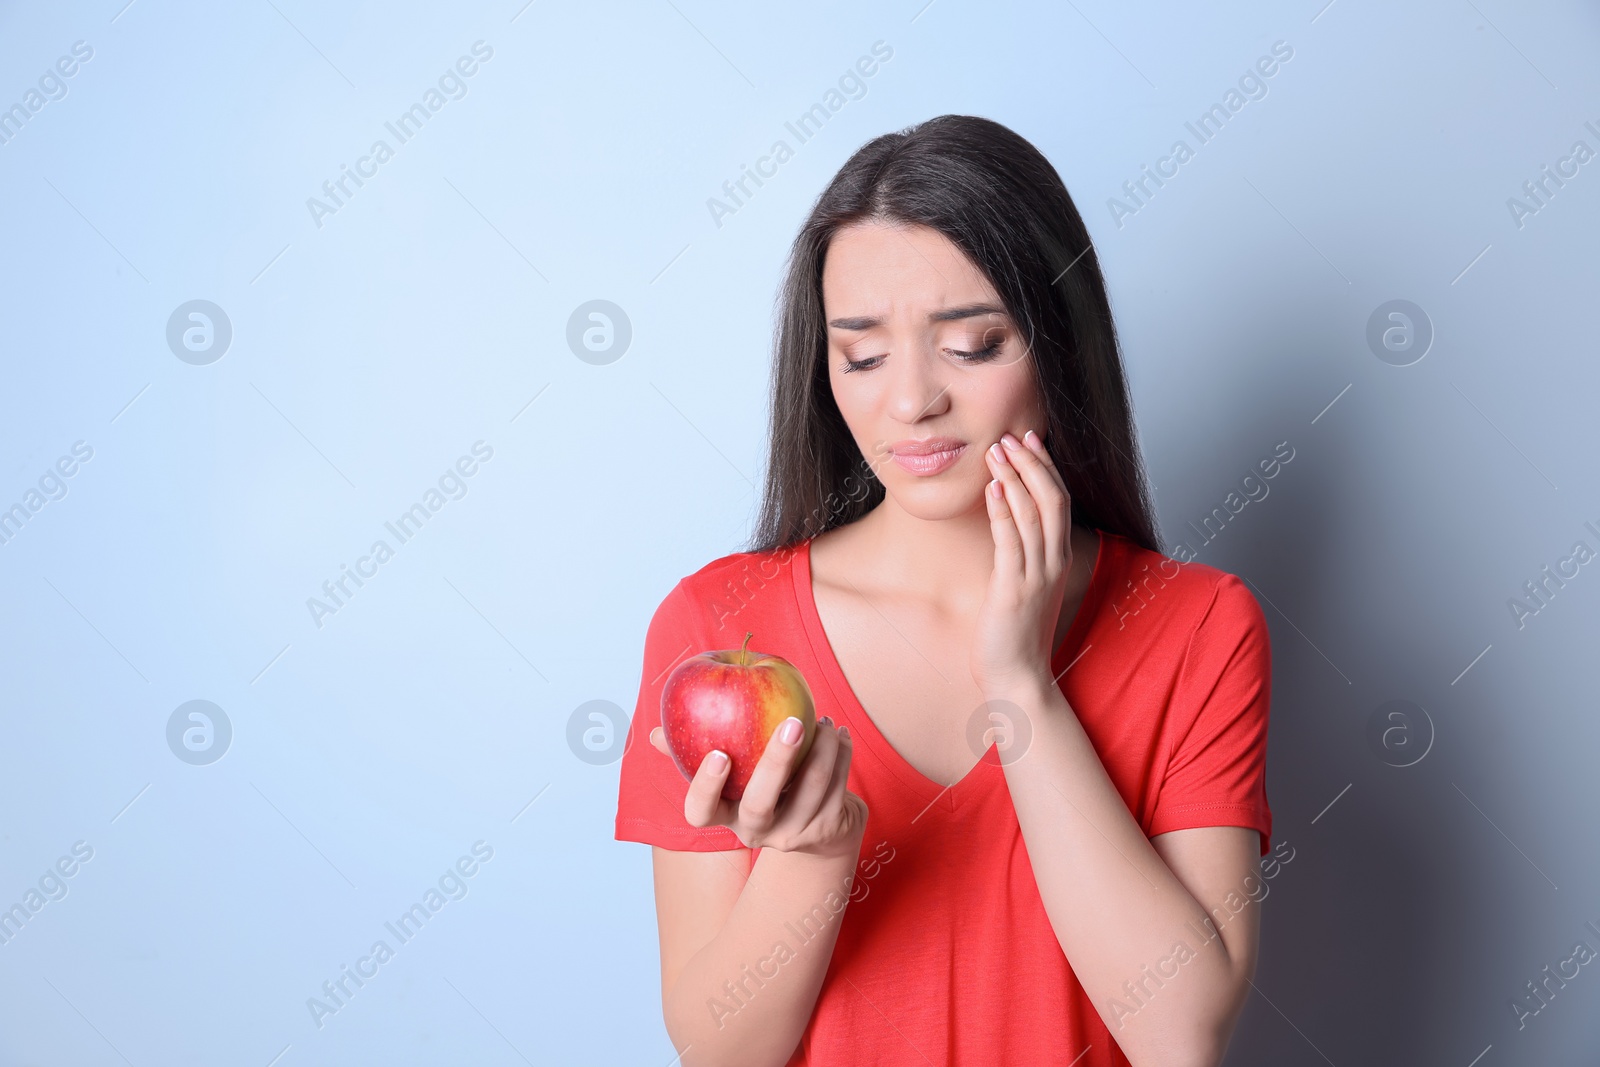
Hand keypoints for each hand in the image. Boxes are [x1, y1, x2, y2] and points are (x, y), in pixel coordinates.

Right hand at [649, 717, 867, 857]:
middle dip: (776, 761)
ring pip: (809, 791)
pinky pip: (836, 788)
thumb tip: (654, 733)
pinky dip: (840, 755)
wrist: (817, 827)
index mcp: (725, 816)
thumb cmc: (760, 787)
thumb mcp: (728, 776)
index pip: (702, 813)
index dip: (705, 787)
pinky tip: (838, 733)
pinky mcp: (827, 829)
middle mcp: (757, 832)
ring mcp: (794, 834)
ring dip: (821, 750)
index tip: (717, 754)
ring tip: (822, 719)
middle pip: (760, 804)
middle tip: (792, 723)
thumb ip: (691, 752)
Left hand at [972, 428, 1072, 696]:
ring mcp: (1036, 577)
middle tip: (1011, 436)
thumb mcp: (1026, 587)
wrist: (1019, 679)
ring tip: (997, 451)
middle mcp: (1053, 564)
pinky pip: (1011, 544)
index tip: (1030, 440)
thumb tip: (1007, 522)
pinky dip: (1002, 513)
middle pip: (1052, 500)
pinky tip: (991, 489)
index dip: (1046, 468)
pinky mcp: (1013, 591)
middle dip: (1032, 463)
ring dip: (1014, 479)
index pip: (1059, 502)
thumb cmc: (1016, 635)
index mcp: (1058, 560)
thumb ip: (1023, 556)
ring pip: (1033, 515)